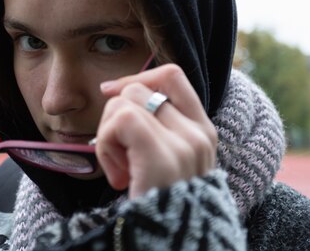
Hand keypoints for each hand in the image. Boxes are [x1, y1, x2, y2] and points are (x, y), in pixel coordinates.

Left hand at [95, 64, 217, 198]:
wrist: (169, 249)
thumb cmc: (156, 209)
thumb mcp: (164, 164)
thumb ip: (155, 130)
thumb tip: (116, 89)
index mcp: (202, 133)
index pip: (172, 76)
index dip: (139, 76)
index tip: (113, 93)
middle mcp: (199, 135)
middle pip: (139, 87)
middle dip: (115, 117)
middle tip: (119, 158)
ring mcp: (185, 144)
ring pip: (125, 100)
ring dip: (108, 135)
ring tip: (120, 172)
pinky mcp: (163, 155)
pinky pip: (122, 119)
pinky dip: (106, 145)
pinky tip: (118, 176)